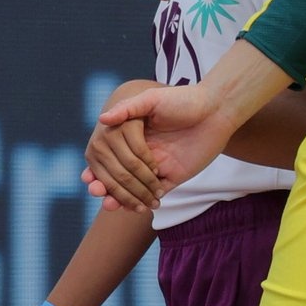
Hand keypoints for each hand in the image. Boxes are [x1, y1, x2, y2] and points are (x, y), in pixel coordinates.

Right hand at [82, 84, 232, 211]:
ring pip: (135, 188)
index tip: (88, 179)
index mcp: (131, 137)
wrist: (217, 109)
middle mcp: (141, 154)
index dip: (97, 170)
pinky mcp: (173, 176)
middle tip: (98, 193)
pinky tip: (141, 205)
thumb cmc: (184, 100)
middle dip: (107, 187)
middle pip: (118, 176)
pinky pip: (156, 193)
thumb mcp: (154, 99)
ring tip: (112, 206)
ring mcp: (156, 166)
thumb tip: (102, 118)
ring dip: (123, 199)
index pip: (109, 158)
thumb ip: (129, 109)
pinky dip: (147, 200)